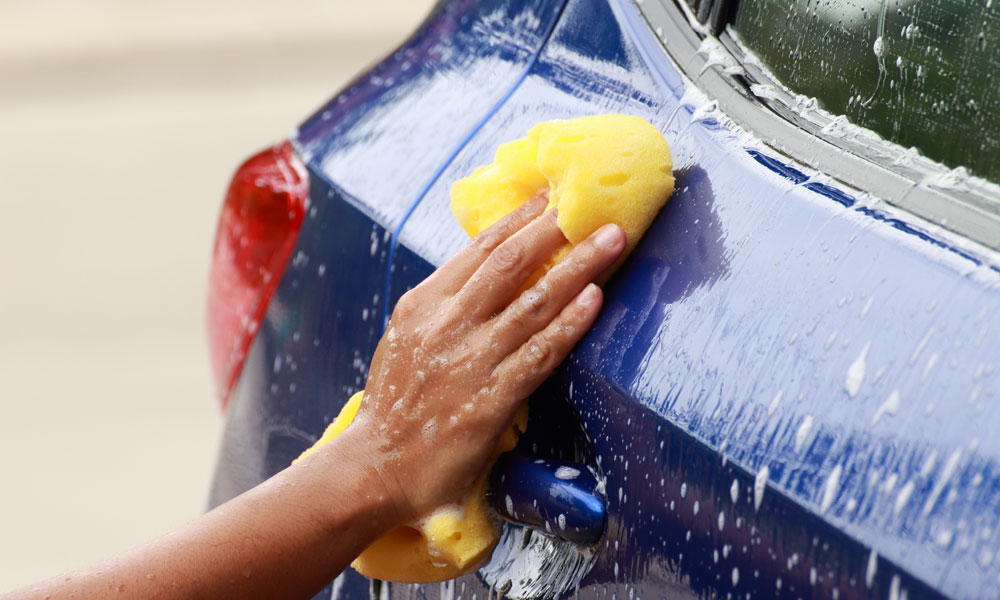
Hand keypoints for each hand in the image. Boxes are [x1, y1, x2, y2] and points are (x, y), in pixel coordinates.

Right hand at [352, 194, 625, 522]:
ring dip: (578, 266)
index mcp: (423, 304)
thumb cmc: (394, 404)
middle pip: (510, 263)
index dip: (519, 220)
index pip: (478, 249)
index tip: (549, 197)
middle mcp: (446, 324)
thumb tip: (486, 273)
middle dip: (554, 229)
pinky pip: (540, 352)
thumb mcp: (405, 338)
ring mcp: (470, 360)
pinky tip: (595, 299)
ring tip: (611, 241)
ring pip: (533, 301)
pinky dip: (570, 322)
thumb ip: (443, 306)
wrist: (374, 466)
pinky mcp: (492, 398)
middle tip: (589, 206)